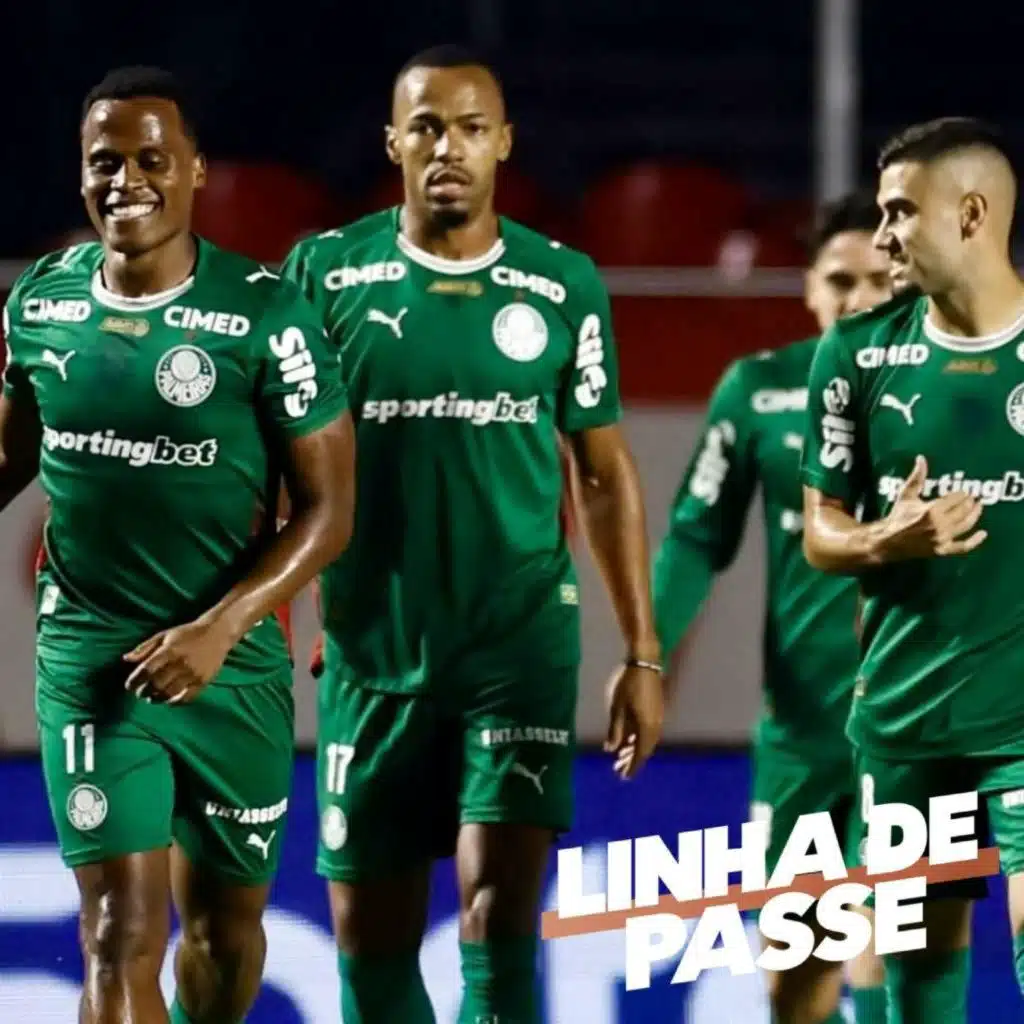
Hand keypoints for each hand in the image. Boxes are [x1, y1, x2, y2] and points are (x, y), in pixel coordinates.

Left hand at [123, 617, 237, 703]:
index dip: (135, 680)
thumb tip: (125, 659)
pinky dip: (174, 702)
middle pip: (156, 684)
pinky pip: (186, 698)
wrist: (217, 633)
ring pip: (170, 693)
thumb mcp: (164, 635)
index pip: (146, 670)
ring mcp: (193, 674)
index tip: (129, 686)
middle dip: (144, 691)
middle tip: (140, 693)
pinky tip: (168, 700)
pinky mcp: (203, 681)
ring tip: (152, 697)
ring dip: (157, 698)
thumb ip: (145, 647)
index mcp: (169, 650)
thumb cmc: (187, 633)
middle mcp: (181, 663)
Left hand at [604, 661, 664, 779]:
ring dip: (635, 749)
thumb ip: (615, 731)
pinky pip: (650, 731)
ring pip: (648, 740)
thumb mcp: (617, 708)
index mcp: (646, 727)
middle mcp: (656, 725)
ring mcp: (658, 717)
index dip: (632, 766)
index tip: (624, 777)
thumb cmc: (628, 685)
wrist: (644, 663)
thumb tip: (610, 750)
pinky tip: (629, 737)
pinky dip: (639, 738)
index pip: (640, 753)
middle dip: (632, 759)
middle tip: (619, 769)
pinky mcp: (657, 709)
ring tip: (622, 755)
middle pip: (645, 748)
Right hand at [876, 455, 986, 560]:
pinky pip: (963, 546)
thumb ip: (916, 477)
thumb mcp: (906, 495)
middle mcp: (939, 525)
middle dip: (971, 503)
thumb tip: (921, 458)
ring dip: (975, 515)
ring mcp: (942, 539)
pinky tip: (983, 534)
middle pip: (964, 511)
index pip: (956, 499)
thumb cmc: (897, 516)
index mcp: (931, 510)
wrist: (888, 541)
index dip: (963, 494)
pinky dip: (975, 541)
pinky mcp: (942, 550)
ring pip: (966, 525)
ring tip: (979, 507)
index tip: (965, 492)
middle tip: (974, 498)